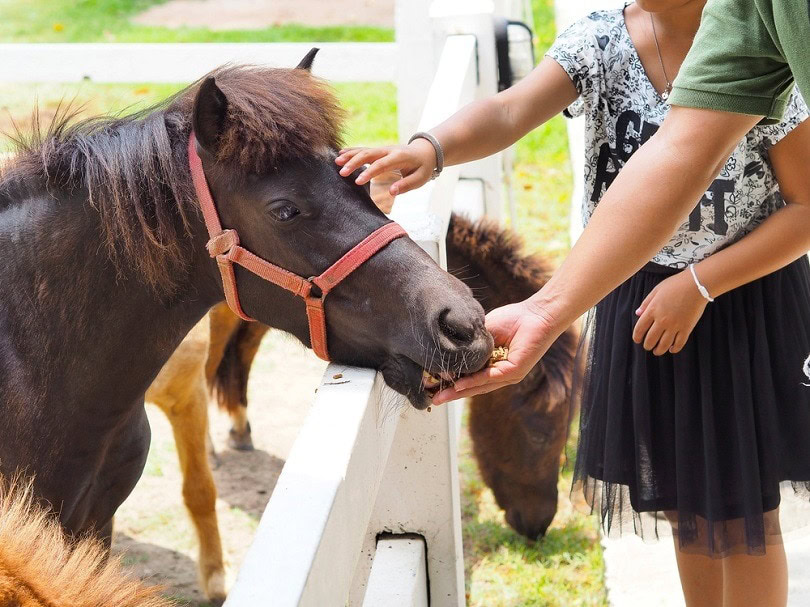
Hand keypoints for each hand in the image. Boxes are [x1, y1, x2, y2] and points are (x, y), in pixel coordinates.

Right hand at [335, 138, 436, 195]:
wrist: (426, 151)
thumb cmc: (423, 167)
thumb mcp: (420, 179)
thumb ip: (406, 185)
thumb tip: (391, 192)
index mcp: (399, 157)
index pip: (381, 165)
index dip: (368, 173)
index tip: (357, 182)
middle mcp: (389, 151)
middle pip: (368, 154)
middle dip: (354, 162)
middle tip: (341, 172)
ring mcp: (383, 149)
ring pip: (364, 150)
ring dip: (350, 155)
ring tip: (336, 161)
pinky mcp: (379, 150)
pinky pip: (364, 149)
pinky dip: (352, 151)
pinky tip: (341, 154)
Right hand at [432, 299, 560, 403]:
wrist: (537, 314)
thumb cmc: (514, 319)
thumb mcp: (484, 332)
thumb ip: (470, 345)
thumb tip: (448, 352)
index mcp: (491, 365)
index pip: (468, 377)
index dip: (450, 382)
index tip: (431, 384)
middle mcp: (499, 374)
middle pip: (471, 387)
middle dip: (450, 393)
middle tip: (431, 399)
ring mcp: (507, 375)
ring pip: (478, 386)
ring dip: (458, 392)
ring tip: (440, 396)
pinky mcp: (514, 372)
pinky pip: (490, 378)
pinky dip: (473, 382)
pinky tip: (459, 385)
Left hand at [632, 269, 707, 355]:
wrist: (696, 285)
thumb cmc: (676, 285)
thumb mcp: (656, 290)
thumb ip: (646, 303)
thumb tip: (637, 313)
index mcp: (652, 310)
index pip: (640, 328)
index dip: (637, 337)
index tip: (637, 340)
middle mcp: (662, 320)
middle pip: (651, 339)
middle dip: (647, 345)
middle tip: (647, 346)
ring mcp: (675, 326)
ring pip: (664, 344)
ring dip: (659, 350)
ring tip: (657, 351)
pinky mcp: (687, 328)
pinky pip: (679, 343)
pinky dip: (674, 349)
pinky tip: (671, 349)